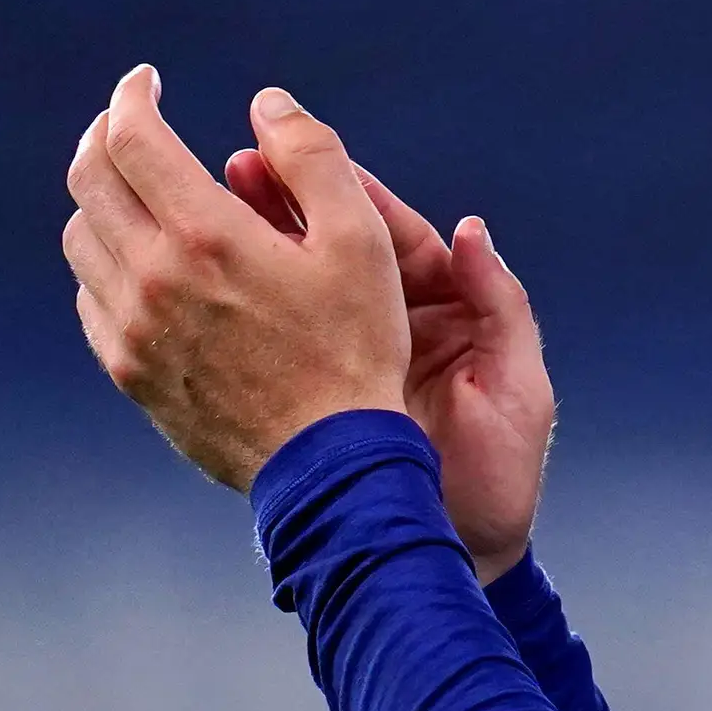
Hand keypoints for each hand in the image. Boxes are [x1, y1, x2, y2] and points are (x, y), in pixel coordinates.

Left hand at [64, 69, 410, 489]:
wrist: (329, 459)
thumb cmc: (356, 345)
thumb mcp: (363, 240)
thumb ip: (314, 158)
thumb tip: (268, 103)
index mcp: (205, 234)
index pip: (131, 137)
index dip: (132, 96)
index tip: (147, 80)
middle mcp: (151, 275)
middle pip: (89, 177)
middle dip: (106, 133)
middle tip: (132, 120)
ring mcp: (129, 326)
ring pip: (82, 235)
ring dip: (103, 196)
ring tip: (142, 189)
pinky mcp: (127, 368)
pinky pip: (91, 293)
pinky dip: (107, 258)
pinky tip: (147, 259)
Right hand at [232, 148, 552, 583]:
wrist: (462, 554)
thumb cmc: (501, 476)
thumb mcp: (516, 387)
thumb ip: (500, 304)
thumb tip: (470, 229)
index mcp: (445, 314)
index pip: (392, 236)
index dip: (351, 194)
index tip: (305, 156)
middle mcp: (392, 330)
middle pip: (333, 251)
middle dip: (284, 207)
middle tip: (233, 167)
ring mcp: (349, 365)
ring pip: (293, 290)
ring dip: (251, 248)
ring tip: (201, 209)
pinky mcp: (316, 405)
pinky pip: (270, 344)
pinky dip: (237, 314)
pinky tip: (195, 285)